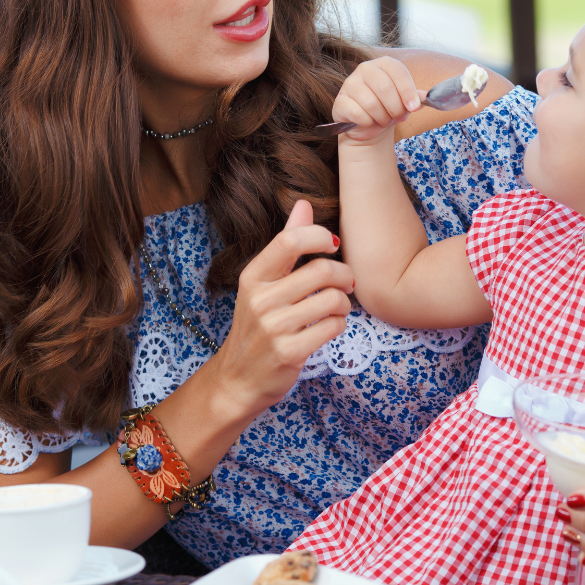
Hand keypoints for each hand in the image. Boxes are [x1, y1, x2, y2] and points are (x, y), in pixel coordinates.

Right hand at [213, 200, 354, 413]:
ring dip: (344, 303)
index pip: (288, 241)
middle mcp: (260, 299)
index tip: (332, 244)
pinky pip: (333, 327)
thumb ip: (285, 245)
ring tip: (338, 307)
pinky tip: (330, 327)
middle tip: (346, 282)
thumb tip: (304, 204)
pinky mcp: (290, 352)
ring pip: (332, 299)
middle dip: (343, 274)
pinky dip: (339, 325)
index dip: (319, 236)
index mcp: (253, 277)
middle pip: (320, 270)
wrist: (238, 380)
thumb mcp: (262, 284)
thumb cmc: (257, 327)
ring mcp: (274, 328)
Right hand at [333, 56, 424, 142]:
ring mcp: (350, 84)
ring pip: (371, 103)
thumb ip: (415, 98)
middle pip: (384, 87)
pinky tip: (369, 122)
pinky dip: (368, 122)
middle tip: (399, 118)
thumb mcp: (404, 102)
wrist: (367, 125)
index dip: (407, 90)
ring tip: (384, 120)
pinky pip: (357, 113)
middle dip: (395, 108)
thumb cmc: (387, 109)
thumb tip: (424, 97)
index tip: (414, 107)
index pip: (397, 71)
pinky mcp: (340, 101)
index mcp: (383, 64)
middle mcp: (365, 69)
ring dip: (382, 117)